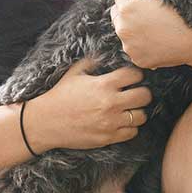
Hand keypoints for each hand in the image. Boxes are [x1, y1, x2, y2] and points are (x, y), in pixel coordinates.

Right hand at [24, 58, 151, 151]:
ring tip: (129, 109)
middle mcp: (110, 103)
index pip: (135, 75)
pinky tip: (121, 122)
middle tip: (136, 93)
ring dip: (137, 111)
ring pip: (141, 116)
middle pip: (144, 96)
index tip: (132, 78)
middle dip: (142, 93)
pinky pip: (132, 132)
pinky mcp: (108, 137)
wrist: (47, 122)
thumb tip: (103, 54)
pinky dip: (130, 127)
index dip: (136, 75)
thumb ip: (91, 61)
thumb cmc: (60, 96)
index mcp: (103, 84)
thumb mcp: (74, 73)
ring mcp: (111, 122)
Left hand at [111, 0, 191, 70]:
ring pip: (123, 32)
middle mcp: (123, 29)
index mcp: (127, 9)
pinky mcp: (137, 59)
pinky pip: (132, 47)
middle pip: (116, 14)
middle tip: (127, 3)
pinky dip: (137, 42)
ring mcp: (130, 46)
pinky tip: (148, 37)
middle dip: (121, 8)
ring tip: (140, 22)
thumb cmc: (180, 14)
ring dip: (128, 26)